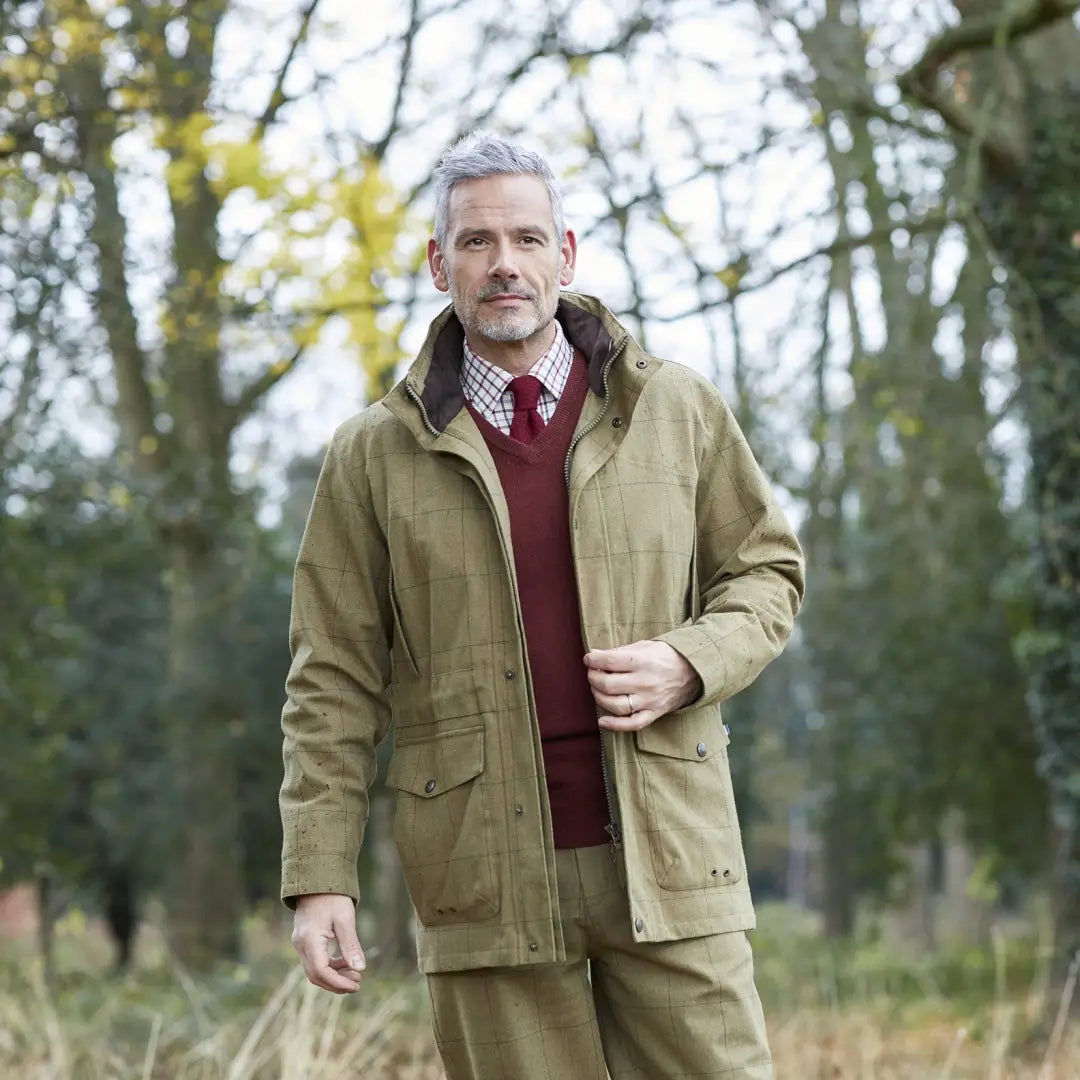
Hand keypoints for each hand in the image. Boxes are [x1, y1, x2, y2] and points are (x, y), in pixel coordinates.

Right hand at [291, 893, 366, 993]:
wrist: (317, 879)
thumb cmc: (333, 897)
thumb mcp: (345, 919)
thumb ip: (351, 945)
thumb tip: (361, 968)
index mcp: (309, 940)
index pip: (321, 971)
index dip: (338, 983)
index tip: (356, 985)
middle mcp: (300, 945)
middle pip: (315, 975)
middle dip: (336, 983)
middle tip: (357, 983)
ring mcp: (300, 943)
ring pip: (314, 970)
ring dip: (334, 976)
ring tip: (355, 974)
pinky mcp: (304, 940)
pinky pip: (314, 961)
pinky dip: (329, 966)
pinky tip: (345, 963)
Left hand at [584, 640, 702, 731]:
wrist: (694, 671)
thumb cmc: (666, 656)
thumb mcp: (644, 646)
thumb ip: (619, 651)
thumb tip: (594, 654)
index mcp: (643, 661)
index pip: (610, 661)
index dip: (593, 660)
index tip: (589, 658)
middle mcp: (645, 682)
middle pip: (608, 684)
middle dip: (593, 678)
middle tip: (592, 673)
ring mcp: (649, 700)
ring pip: (615, 705)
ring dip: (599, 697)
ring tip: (597, 689)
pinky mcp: (654, 713)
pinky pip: (632, 724)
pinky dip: (614, 725)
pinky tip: (602, 721)